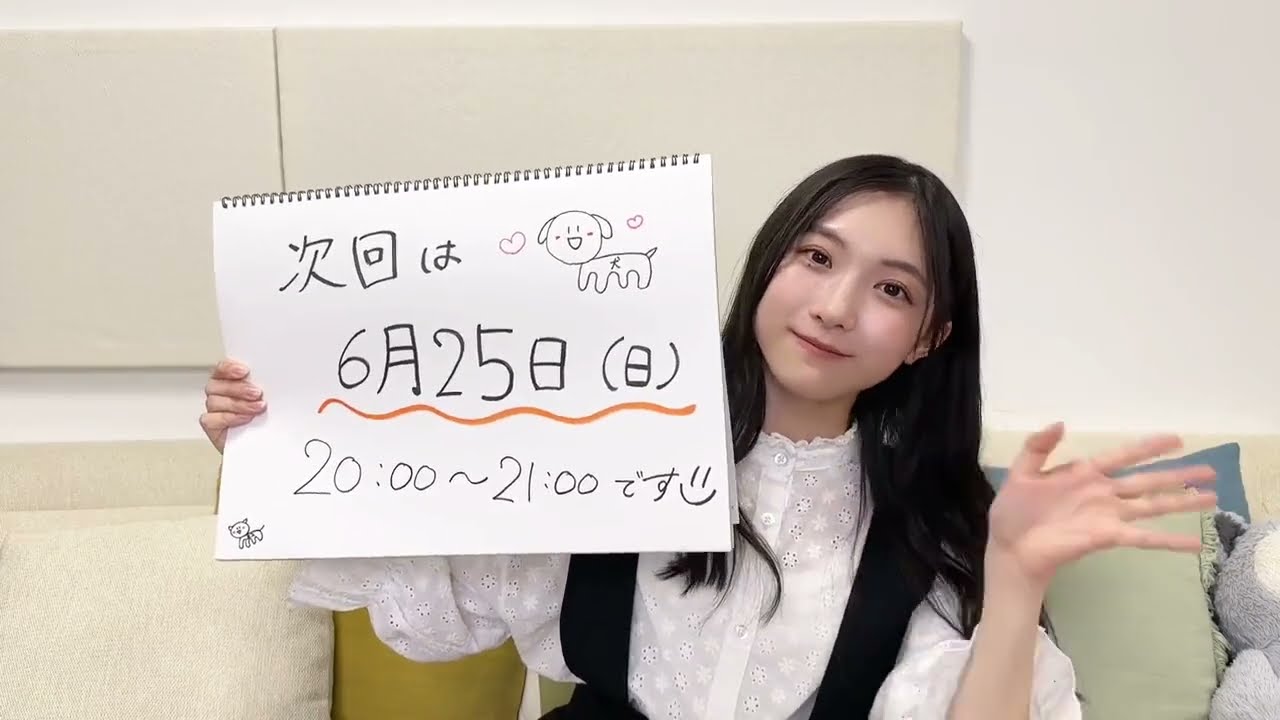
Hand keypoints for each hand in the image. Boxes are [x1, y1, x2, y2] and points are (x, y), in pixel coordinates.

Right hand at [199, 358, 265, 453]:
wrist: (265, 441)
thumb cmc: (267, 417)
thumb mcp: (270, 397)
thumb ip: (264, 384)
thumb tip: (273, 377)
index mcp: (229, 380)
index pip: (221, 368)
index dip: (229, 368)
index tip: (244, 371)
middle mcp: (219, 393)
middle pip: (216, 384)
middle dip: (238, 388)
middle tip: (257, 393)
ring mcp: (214, 409)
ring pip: (215, 401)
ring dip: (239, 404)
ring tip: (258, 408)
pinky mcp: (211, 425)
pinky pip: (211, 419)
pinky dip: (230, 418)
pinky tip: (245, 419)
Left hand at [987, 422, 1216, 590]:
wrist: (1010, 547)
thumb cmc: (1014, 511)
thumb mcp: (1020, 472)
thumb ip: (1038, 447)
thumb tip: (1061, 423)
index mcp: (1084, 473)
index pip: (1123, 456)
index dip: (1148, 447)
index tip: (1177, 439)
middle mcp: (1103, 493)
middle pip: (1147, 480)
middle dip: (1179, 474)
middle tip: (1212, 469)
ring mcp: (1108, 516)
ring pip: (1153, 506)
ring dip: (1182, 502)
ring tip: (1212, 498)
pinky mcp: (1107, 537)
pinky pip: (1144, 538)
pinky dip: (1170, 540)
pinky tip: (1195, 543)